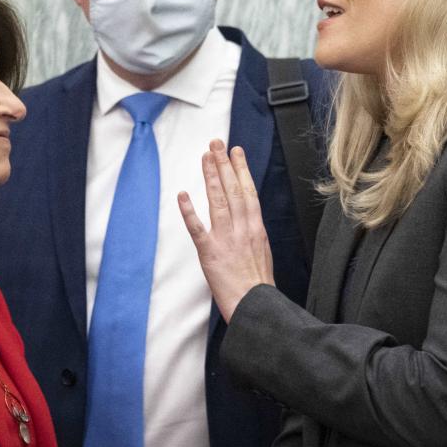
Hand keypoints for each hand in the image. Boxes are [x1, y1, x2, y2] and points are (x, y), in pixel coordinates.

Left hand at [178, 139, 274, 321]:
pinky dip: (189, 210)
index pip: (248, 191)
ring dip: (210, 177)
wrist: (254, 305)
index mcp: (256, 228)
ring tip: (205, 156)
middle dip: (224, 164)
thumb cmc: (257, 283)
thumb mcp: (262, 252)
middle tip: (216, 142)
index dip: (241, 169)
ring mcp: (226, 239)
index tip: (236, 151)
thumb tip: (248, 217)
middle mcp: (242, 229)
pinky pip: (197, 228)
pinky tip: (183, 194)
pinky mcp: (209, 252)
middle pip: (232, 189)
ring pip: (218, 201)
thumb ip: (253, 232)